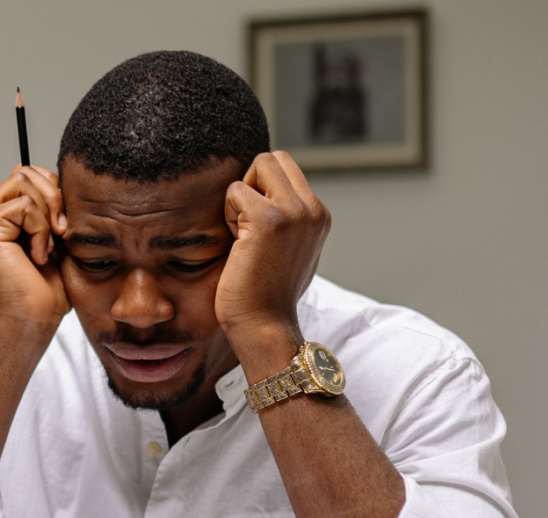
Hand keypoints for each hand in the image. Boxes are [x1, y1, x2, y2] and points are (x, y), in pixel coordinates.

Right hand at [0, 165, 70, 333]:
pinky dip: (40, 230)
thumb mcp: (55, 237)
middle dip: (55, 199)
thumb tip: (30, 168)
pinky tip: (37, 256)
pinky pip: (24, 205)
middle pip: (27, 173)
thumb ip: (47, 206)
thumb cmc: (47, 287)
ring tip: (47, 248)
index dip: (54, 192)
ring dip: (48, 218)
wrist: (34, 318)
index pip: (29, 175)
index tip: (65, 226)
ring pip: (26, 184)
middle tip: (62, 234)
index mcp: (1, 215)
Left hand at [219, 152, 329, 349]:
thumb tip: (267, 189)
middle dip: (251, 184)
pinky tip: (238, 246)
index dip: (262, 188)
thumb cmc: (268, 294)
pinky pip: (235, 191)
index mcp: (319, 215)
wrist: (265, 326)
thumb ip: (288, 218)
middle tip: (247, 224)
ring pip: (256, 167)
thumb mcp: (291, 249)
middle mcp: (312, 210)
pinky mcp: (268, 219)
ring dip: (240, 199)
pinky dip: (228, 215)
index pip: (285, 168)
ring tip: (245, 238)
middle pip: (272, 159)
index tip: (256, 227)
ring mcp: (294, 212)